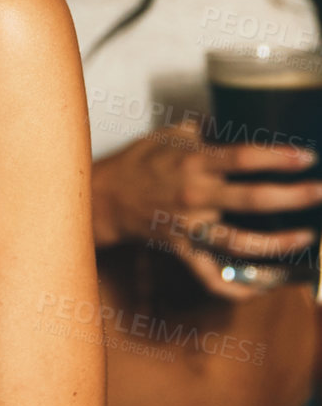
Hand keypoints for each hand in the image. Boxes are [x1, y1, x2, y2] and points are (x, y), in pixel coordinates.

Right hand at [92, 120, 321, 298]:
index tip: (306, 156)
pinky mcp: (183, 250)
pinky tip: (266, 285)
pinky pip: (212, 277)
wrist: (105, 197)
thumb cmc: (139, 162)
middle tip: (320, 192)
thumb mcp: (168, 135)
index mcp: (192, 163)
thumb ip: (204, 129)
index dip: (277, 157)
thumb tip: (235, 118)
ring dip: (277, 244)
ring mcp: (189, 227)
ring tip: (305, 238)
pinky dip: (238, 287)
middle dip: (293, 197)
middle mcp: (194, 196)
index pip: (242, 157)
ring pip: (239, 243)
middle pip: (252, 200)